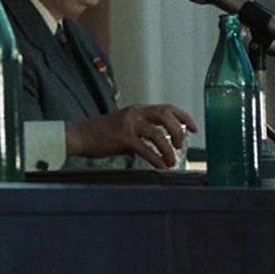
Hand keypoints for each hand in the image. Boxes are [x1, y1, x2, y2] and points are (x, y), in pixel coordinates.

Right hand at [67, 104, 198, 168]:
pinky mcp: (122, 138)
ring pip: (157, 133)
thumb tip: (162, 141)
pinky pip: (145, 149)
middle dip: (177, 130)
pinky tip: (160, 165)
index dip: (183, 117)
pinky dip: (156, 158)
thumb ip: (143, 129)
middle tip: (180, 144)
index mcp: (138, 109)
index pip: (167, 108)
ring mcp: (129, 125)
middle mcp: (135, 113)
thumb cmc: (102, 132)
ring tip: (171, 161)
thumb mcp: (126, 124)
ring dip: (168, 149)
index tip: (194, 128)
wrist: (81, 135)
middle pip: (165, 115)